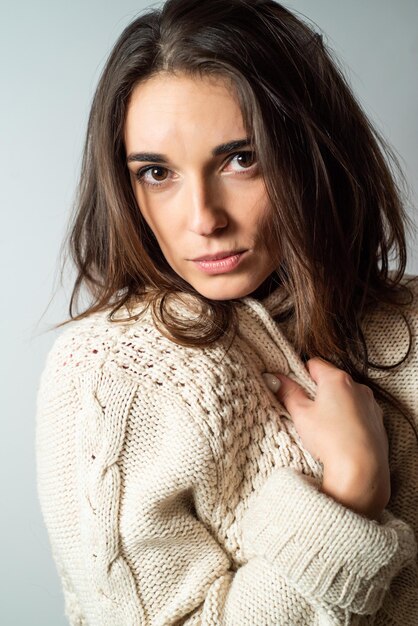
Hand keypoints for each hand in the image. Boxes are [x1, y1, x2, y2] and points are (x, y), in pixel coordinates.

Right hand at [265, 357, 389, 519]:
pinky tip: (339, 434)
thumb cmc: (330, 439)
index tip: (292, 389)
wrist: (361, 469)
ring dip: (333, 404)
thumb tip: (274, 377)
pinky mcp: (377, 420)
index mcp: (337, 379)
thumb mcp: (301, 414)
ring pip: (345, 396)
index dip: (299, 374)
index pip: (314, 364)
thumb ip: (287, 392)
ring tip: (322, 426)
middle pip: (330, 380)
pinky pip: (358, 411)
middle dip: (316, 391)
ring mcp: (370, 403)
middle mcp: (358, 386)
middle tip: (304, 410)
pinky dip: (348, 417)